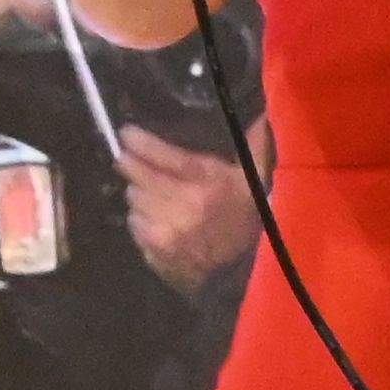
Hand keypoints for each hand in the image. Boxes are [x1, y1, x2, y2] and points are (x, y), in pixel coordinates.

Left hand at [114, 124, 255, 289]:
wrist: (242, 274)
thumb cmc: (248, 222)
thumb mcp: (256, 183)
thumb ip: (255, 147)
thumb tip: (262, 114)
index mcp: (206, 183)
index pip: (163, 156)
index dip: (140, 142)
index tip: (127, 134)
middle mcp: (181, 204)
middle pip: (138, 177)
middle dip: (134, 168)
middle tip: (132, 162)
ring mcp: (164, 230)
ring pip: (133, 201)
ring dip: (139, 195)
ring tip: (153, 195)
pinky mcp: (154, 250)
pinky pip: (134, 225)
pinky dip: (141, 219)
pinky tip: (156, 220)